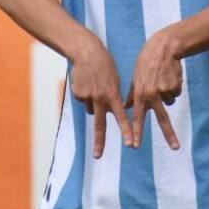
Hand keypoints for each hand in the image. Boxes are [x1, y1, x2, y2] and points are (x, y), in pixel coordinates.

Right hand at [69, 37, 134, 157]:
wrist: (87, 51)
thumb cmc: (105, 65)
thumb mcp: (115, 81)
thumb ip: (113, 98)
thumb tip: (107, 113)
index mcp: (112, 94)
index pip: (122, 116)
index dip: (127, 131)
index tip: (131, 144)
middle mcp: (100, 97)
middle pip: (100, 124)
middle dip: (100, 142)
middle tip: (98, 156)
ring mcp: (87, 96)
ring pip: (92, 110)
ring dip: (94, 103)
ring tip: (95, 85)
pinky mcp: (77, 93)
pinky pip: (83, 101)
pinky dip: (85, 94)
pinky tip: (86, 82)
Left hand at [124, 31, 181, 150]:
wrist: (164, 48)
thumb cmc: (146, 63)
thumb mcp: (135, 78)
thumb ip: (132, 95)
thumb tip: (126, 108)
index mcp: (140, 94)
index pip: (137, 117)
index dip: (136, 132)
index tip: (134, 146)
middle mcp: (152, 95)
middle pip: (162, 119)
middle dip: (170, 135)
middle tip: (176, 148)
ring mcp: (165, 91)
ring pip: (169, 103)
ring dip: (167, 95)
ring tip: (161, 79)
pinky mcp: (175, 86)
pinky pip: (175, 94)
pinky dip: (173, 88)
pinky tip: (169, 76)